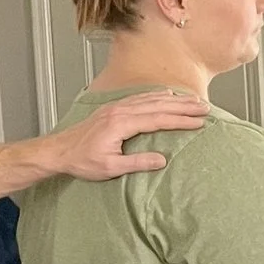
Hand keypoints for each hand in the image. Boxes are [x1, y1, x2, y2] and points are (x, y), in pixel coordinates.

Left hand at [40, 90, 208, 179]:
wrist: (59, 151)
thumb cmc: (82, 161)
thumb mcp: (110, 167)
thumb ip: (137, 163)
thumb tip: (162, 160)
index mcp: (121, 124)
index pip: (158, 119)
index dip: (180, 120)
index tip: (199, 122)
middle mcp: (120, 111)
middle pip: (158, 105)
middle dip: (184, 106)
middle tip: (205, 108)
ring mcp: (116, 107)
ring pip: (151, 99)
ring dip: (174, 99)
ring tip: (193, 100)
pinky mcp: (114, 109)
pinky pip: (140, 98)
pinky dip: (157, 96)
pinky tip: (167, 96)